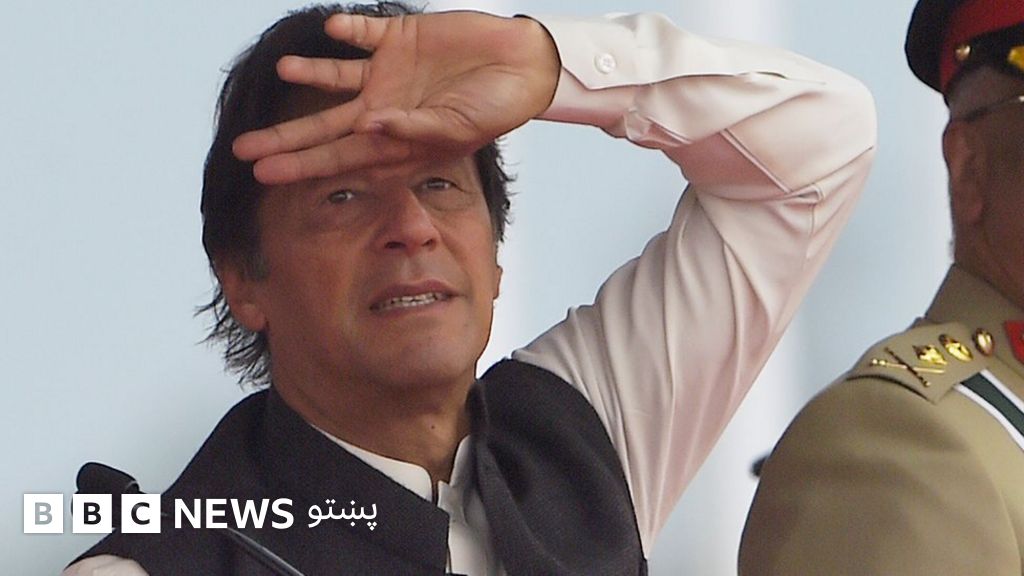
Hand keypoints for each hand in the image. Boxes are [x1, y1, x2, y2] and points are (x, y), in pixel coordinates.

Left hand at [232, 11, 560, 184]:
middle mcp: (383, 110)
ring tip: (285, 69)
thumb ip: (411, 129)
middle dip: (285, 139)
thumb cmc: (494, 109)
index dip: (301, 166)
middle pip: (324, 128)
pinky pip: (365, 35)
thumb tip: (368, 126)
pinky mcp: (398, 39)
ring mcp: (389, 75)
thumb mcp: (456, 128)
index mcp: (394, 142)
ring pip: (336, 79)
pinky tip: (332, 31)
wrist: (522, 66)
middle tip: (243, 149)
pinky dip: (350, 33)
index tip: (262, 175)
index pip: (339, 158)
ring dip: (311, 74)